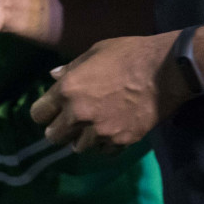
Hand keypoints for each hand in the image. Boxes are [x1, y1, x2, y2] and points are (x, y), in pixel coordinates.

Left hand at [31, 32, 186, 150]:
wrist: (165, 71)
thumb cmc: (128, 54)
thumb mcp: (95, 52)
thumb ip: (71, 68)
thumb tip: (53, 77)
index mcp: (67, 90)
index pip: (38, 114)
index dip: (43, 112)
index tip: (50, 111)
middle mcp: (79, 114)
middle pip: (54, 137)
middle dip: (59, 130)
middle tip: (69, 123)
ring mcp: (100, 131)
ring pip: (79, 148)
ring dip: (83, 139)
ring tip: (93, 127)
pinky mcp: (121, 141)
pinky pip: (104, 151)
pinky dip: (105, 144)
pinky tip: (111, 132)